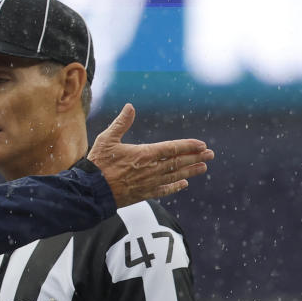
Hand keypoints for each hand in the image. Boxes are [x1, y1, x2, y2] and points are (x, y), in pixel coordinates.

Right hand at [88, 103, 213, 207]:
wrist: (90, 191)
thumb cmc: (97, 164)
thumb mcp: (107, 139)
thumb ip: (121, 123)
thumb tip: (130, 106)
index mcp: (144, 154)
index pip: (172, 148)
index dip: (188, 146)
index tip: (202, 145)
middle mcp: (151, 169)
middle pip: (178, 162)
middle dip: (195, 158)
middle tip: (211, 155)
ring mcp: (148, 183)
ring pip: (174, 176)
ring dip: (190, 171)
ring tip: (203, 168)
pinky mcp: (143, 194)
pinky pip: (164, 190)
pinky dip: (175, 187)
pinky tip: (183, 184)